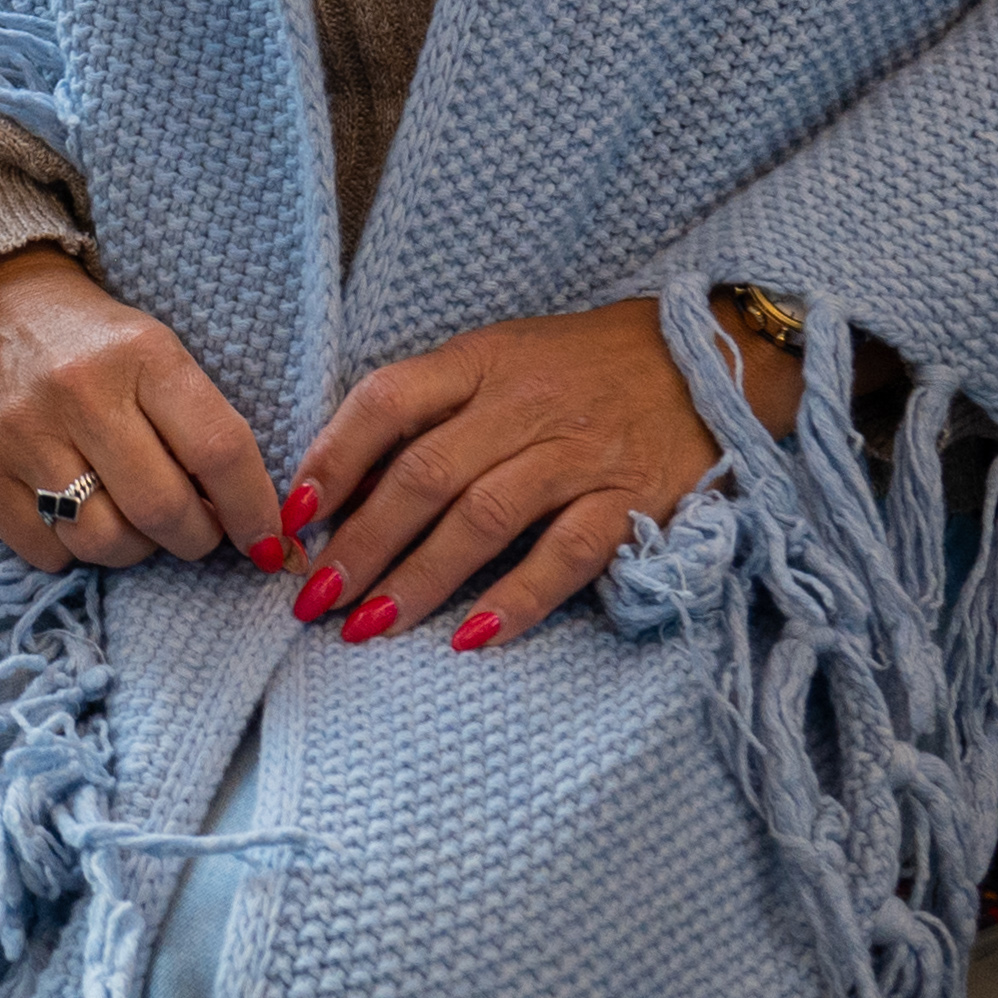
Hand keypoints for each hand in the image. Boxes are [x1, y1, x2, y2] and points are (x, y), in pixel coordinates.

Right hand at [0, 243, 281, 575]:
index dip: (252, 510)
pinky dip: (71, 549)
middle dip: (195, 538)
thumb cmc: (96, 342)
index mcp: (141, 353)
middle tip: (196, 531)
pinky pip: (45, 552)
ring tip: (131, 517)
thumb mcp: (161, 357)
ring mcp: (20, 431)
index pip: (218, 450)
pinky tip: (75, 512)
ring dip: (134, 548)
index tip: (266, 542)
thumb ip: (205, 433)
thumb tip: (258, 531)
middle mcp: (78, 390)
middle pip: (162, 509)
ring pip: (104, 542)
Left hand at [277, 297, 768, 651]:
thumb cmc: (580, 367)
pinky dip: (517, 600)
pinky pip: (566, 556)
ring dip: (420, 579)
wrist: (705, 358)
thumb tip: (349, 482)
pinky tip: (472, 638)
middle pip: (425, 475)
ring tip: (369, 626)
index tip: (291, 516)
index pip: (388, 401)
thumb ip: (432, 409)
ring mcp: (577, 455)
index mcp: (479, 362)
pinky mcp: (630, 501)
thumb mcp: (499, 359)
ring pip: (483, 519)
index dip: (333, 457)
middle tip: (314, 599)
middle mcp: (522, 405)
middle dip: (362, 543)